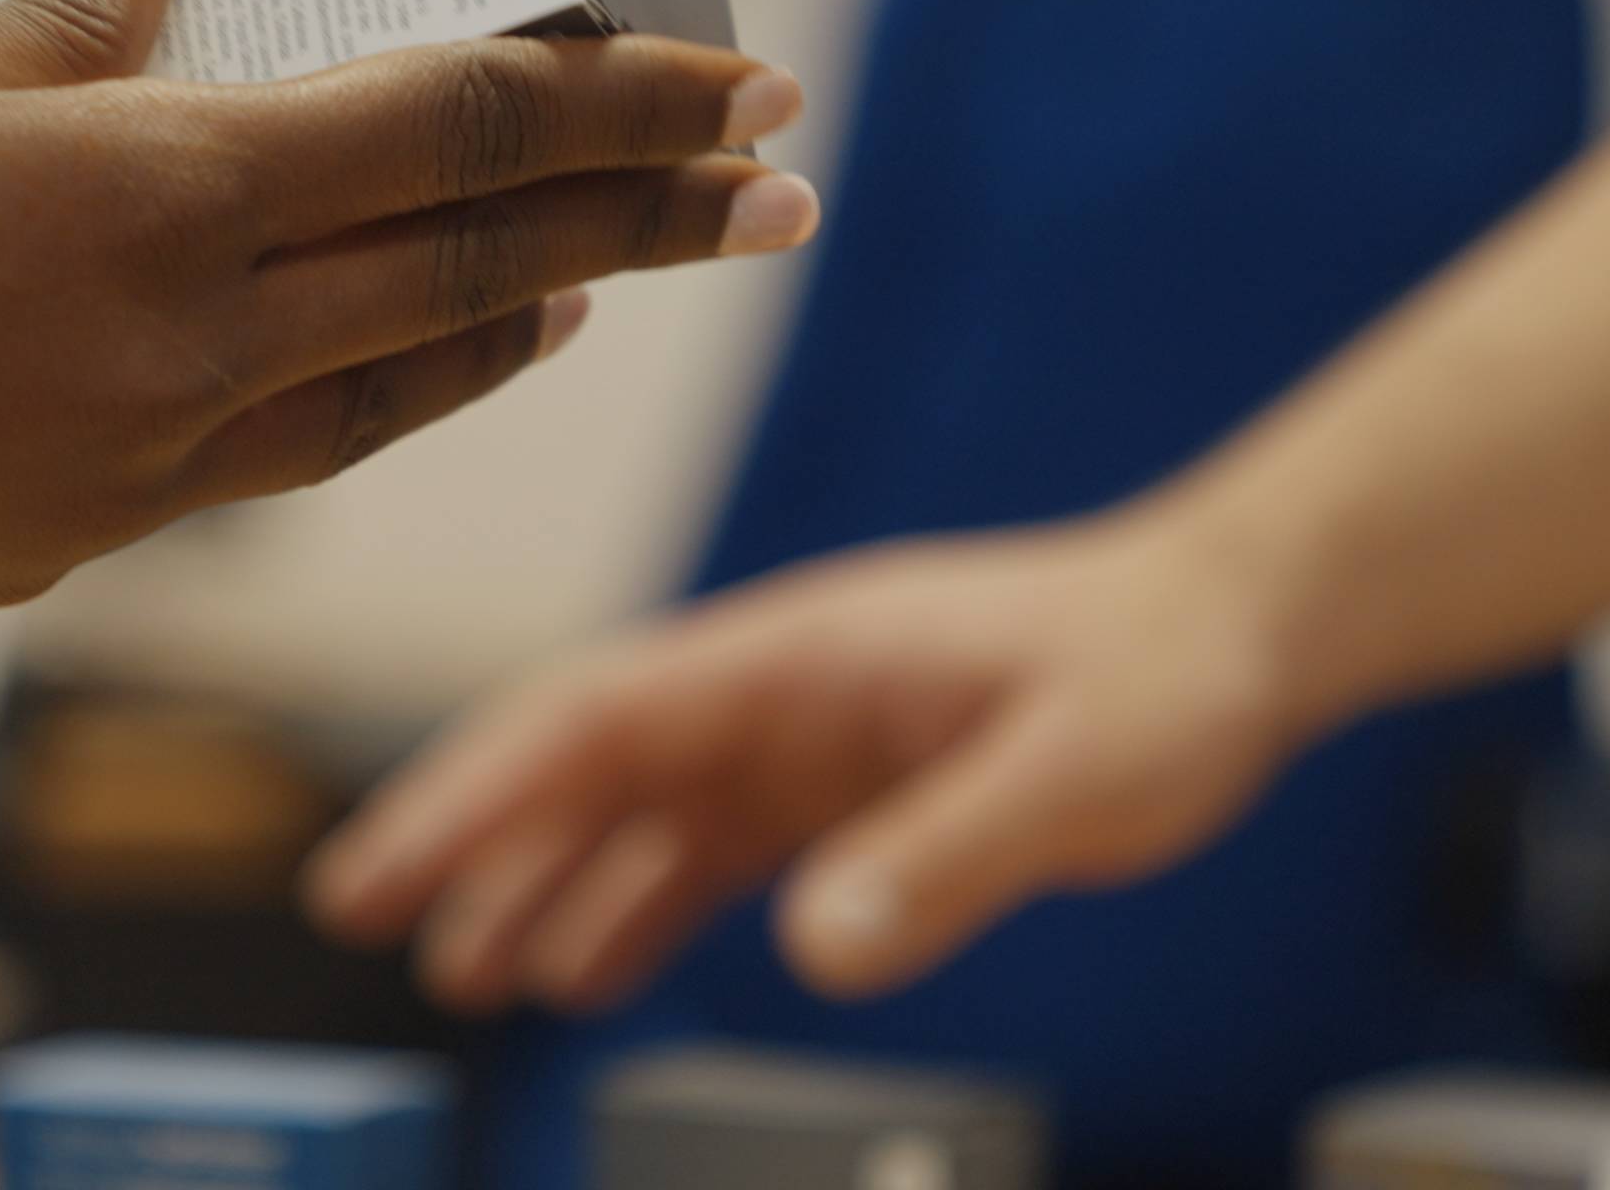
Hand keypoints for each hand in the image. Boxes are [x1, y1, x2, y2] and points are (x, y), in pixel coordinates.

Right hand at [0, 0, 819, 614]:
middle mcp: (169, 353)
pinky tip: (360, 370)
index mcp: (148, 191)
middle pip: (468, 275)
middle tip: (779, 187)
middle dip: (642, 220)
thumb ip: (67, 18)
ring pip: (373, 398)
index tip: (743, 81)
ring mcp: (111, 474)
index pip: (451, 135)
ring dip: (506, 332)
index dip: (616, 102)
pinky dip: (339, 402)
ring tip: (599, 283)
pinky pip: (239, 464)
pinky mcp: (35, 548)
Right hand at [303, 505, 1309, 1008]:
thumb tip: (819, 950)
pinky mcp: (842, 787)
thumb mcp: (1073, 769)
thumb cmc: (1163, 670)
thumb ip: (948, 857)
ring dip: (543, 882)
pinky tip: (593, 970)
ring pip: (630, 810)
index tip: (378, 870)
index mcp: (789, 656)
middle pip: (578, 760)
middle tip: (367, 924)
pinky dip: (634, 903)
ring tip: (468, 979)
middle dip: (469, 836)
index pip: (586, 720)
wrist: (1242, 629)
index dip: (468, 794)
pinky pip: (704, 848)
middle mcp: (769, 689)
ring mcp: (799, 736)